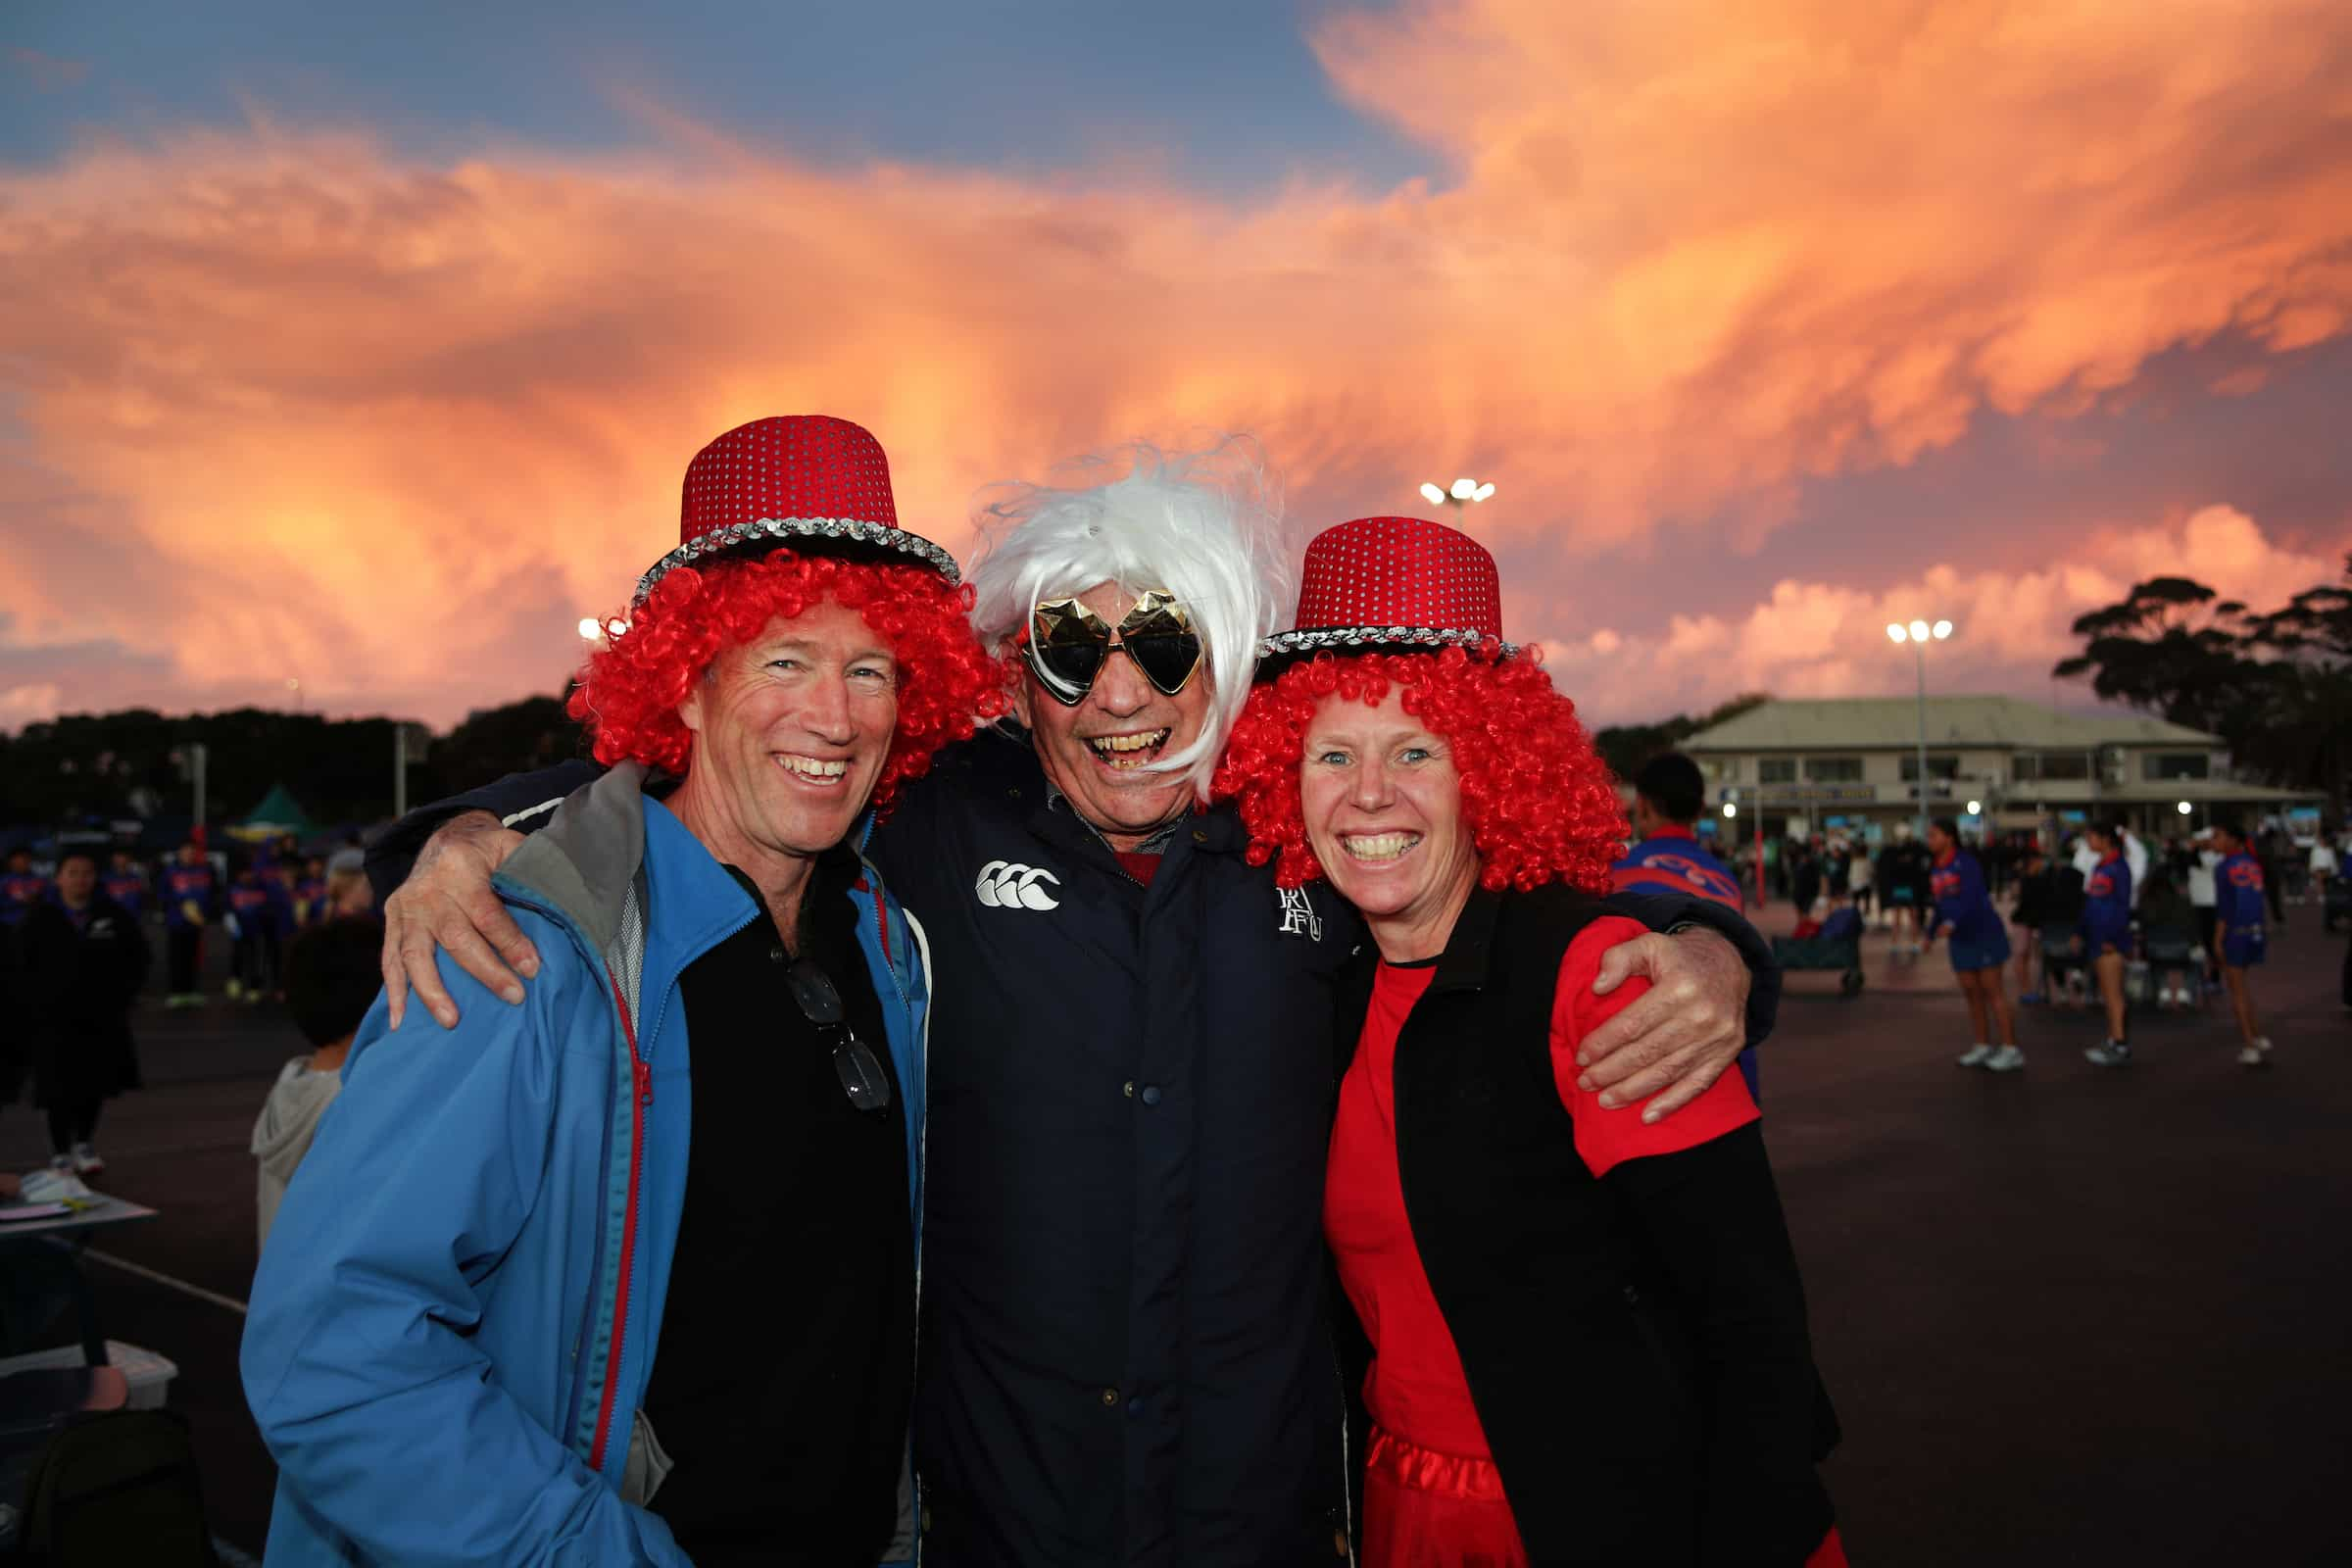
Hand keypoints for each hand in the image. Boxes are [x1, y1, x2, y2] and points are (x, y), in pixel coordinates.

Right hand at [381, 811, 535, 1030]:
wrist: (445, 837)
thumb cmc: (487, 850)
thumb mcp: (510, 846)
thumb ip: (528, 871)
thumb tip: (559, 906)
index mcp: (461, 867)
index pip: (488, 913)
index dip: (511, 942)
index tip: (532, 968)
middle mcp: (428, 889)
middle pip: (456, 937)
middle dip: (486, 971)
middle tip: (513, 996)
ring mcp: (406, 908)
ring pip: (416, 954)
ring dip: (432, 991)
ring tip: (452, 1021)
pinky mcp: (393, 921)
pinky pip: (389, 959)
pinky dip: (394, 991)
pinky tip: (400, 1021)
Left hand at [1578, 928, 1750, 1122]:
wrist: (1731, 963)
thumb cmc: (1680, 957)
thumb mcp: (1648, 943)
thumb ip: (1618, 959)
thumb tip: (1597, 987)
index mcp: (1679, 987)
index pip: (1632, 1023)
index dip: (1603, 1043)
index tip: (1582, 1056)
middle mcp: (1701, 1015)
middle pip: (1647, 1052)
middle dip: (1611, 1071)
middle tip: (1585, 1083)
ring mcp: (1717, 1038)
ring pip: (1667, 1072)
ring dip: (1633, 1091)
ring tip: (1606, 1101)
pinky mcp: (1727, 1053)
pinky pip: (1697, 1084)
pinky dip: (1672, 1103)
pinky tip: (1648, 1116)